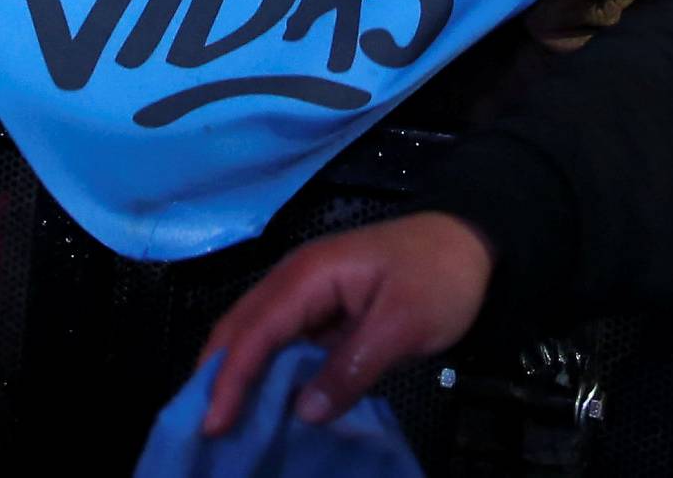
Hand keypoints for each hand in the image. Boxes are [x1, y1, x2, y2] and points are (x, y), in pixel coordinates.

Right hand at [199, 214, 491, 433]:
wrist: (472, 241)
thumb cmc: (439, 276)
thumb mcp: (403, 324)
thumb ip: (352, 367)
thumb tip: (304, 411)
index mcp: (311, 274)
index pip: (257, 329)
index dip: (230, 377)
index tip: (211, 425)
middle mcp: (298, 279)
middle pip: (241, 327)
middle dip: (215, 376)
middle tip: (200, 431)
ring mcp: (309, 293)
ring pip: (256, 334)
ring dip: (235, 375)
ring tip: (220, 425)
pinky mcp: (323, 310)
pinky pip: (281, 342)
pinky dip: (263, 373)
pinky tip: (262, 406)